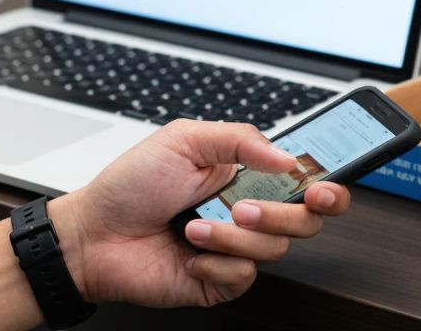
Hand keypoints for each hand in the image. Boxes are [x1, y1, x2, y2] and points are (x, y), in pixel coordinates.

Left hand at [51, 119, 350, 307]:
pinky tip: (189, 252)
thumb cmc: (130, 185)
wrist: (92, 234)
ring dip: (230, 236)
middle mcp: (249, 213)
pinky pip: (245, 276)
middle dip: (281, 214)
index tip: (322, 187)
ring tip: (193, 225)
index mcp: (248, 176)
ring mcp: (236, 248)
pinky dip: (216, 262)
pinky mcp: (220, 280)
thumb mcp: (184, 139)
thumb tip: (286, 156)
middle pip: (305, 221)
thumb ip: (241, 139)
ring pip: (274, 249)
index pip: (307, 183)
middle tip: (242, 208)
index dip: (327, 188)